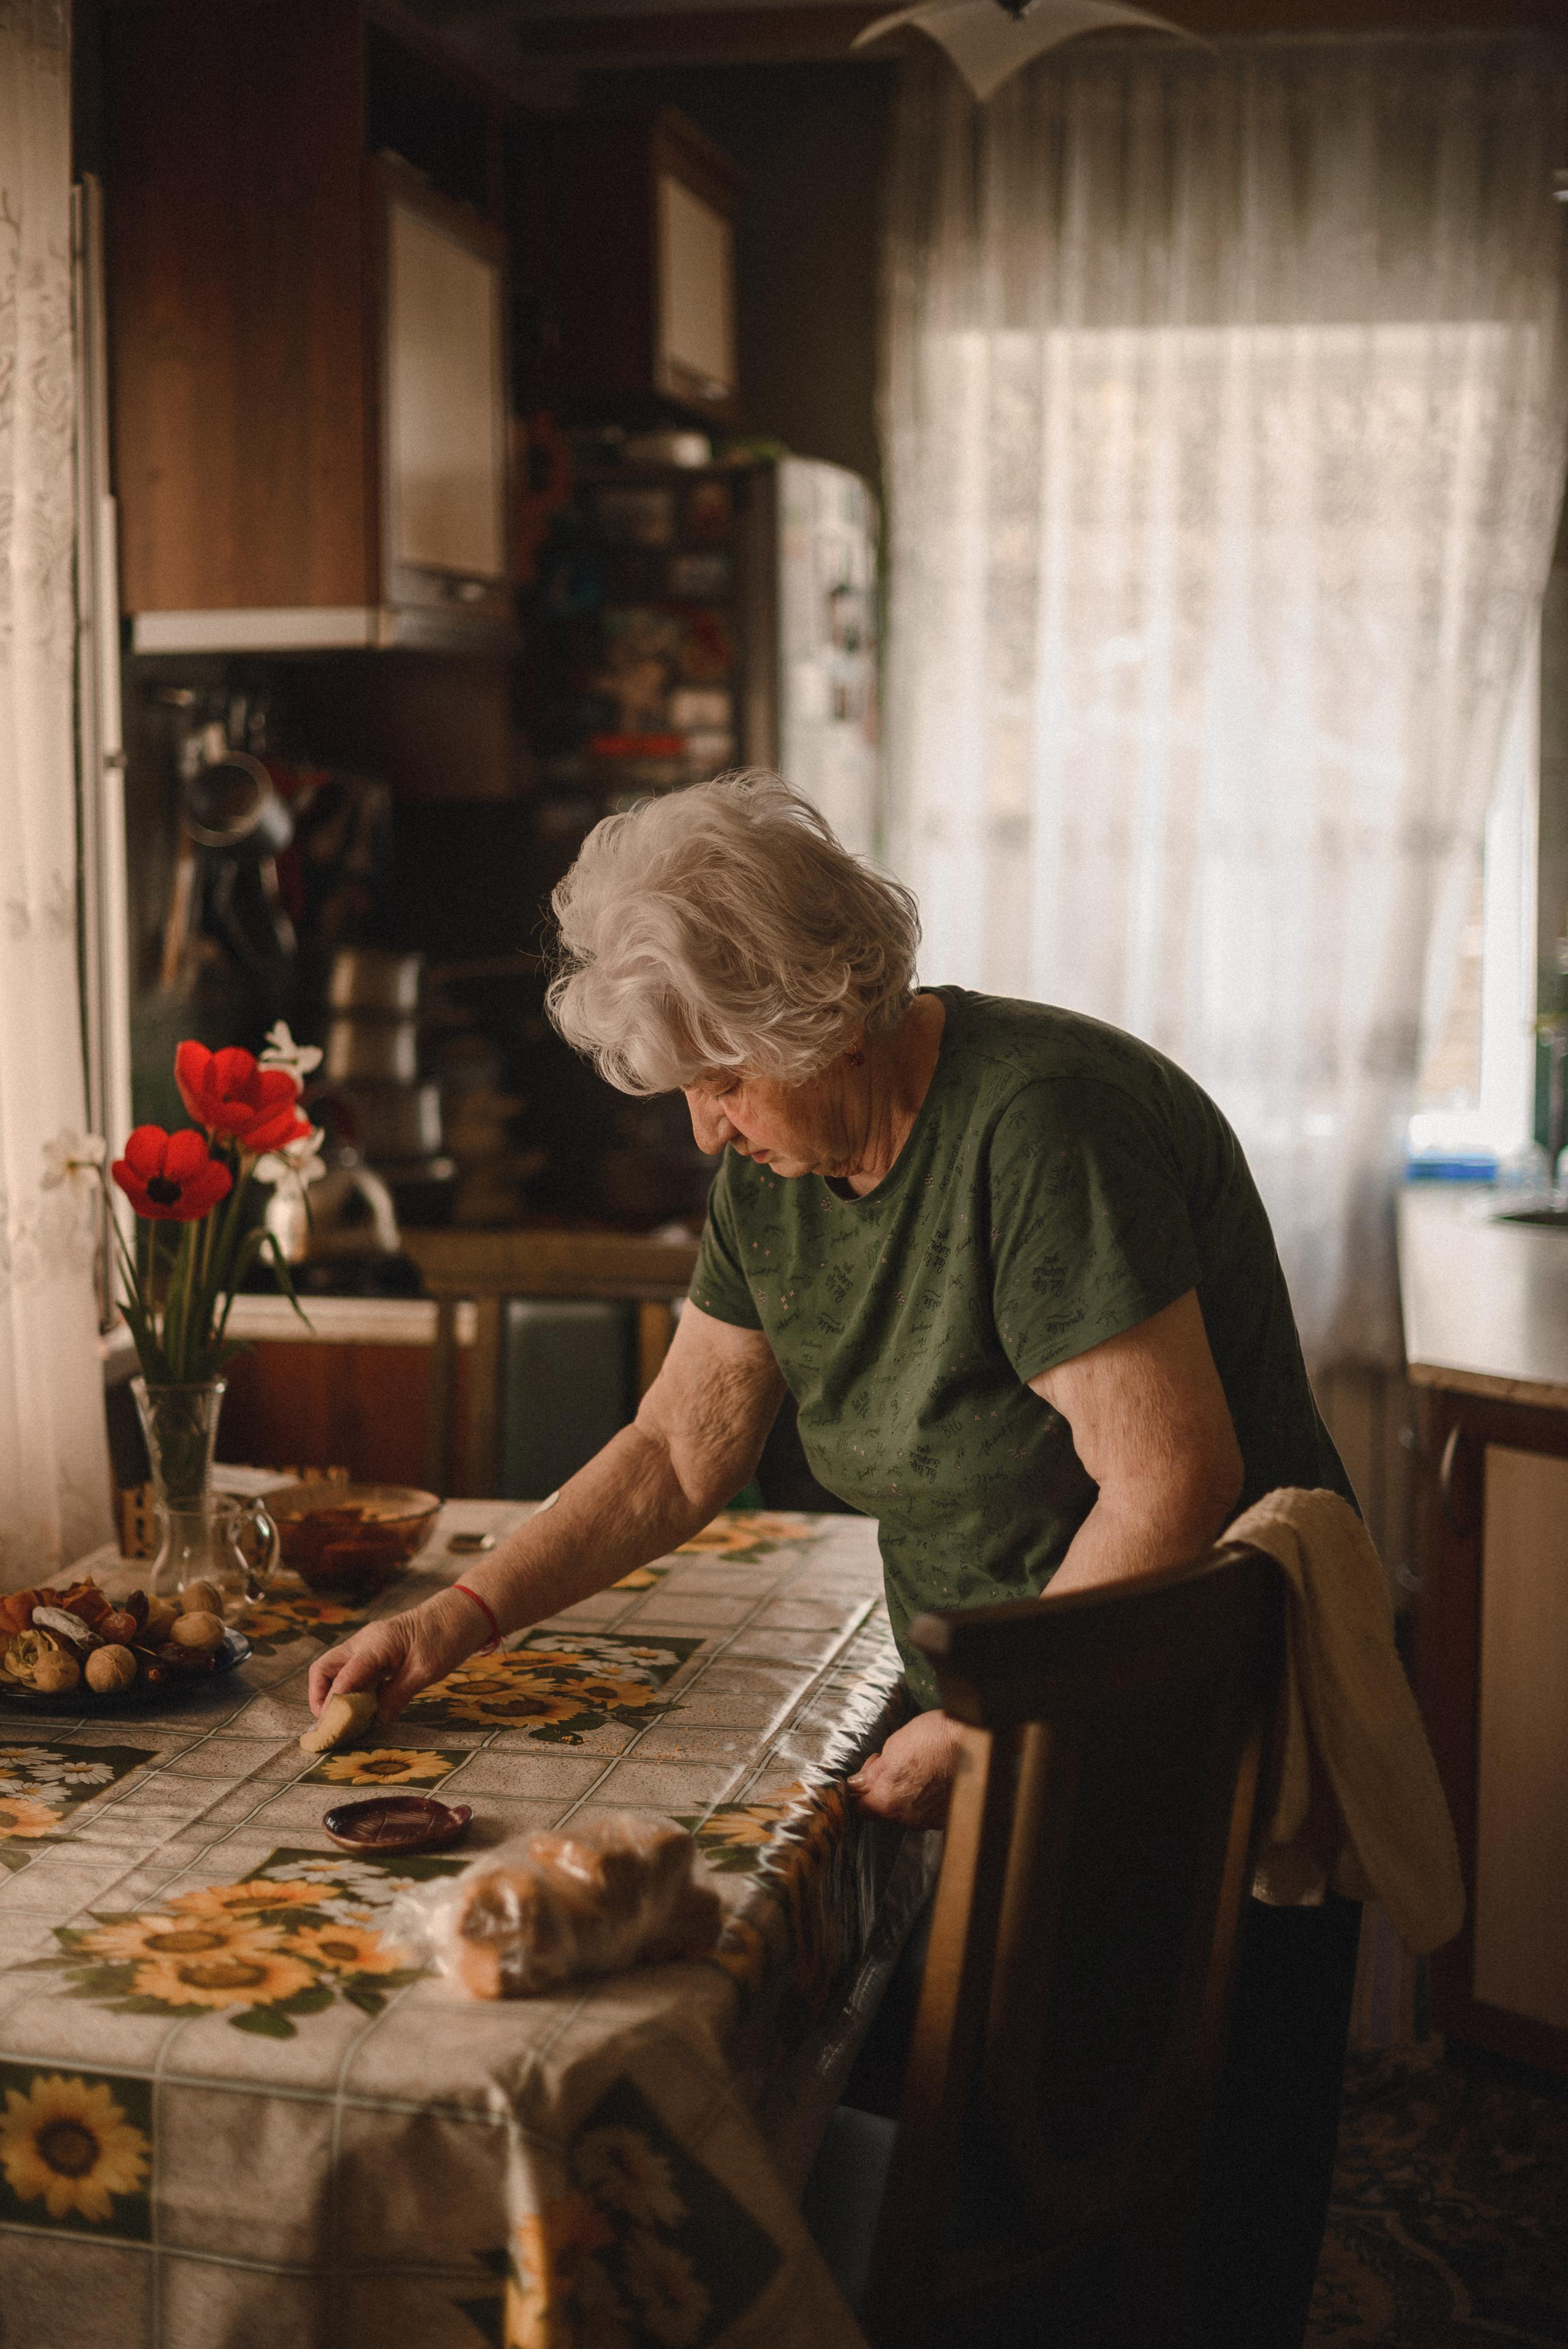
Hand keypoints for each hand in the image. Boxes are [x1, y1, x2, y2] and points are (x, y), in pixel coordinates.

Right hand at [307, 1590, 481, 1729]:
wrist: (462, 1612)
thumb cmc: (447, 1638)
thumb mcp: (425, 1672)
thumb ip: (397, 1696)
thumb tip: (376, 1721)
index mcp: (375, 1644)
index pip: (342, 1678)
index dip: (333, 1705)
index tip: (331, 1730)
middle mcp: (364, 1641)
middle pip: (325, 1669)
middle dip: (321, 1697)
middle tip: (331, 1725)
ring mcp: (368, 1644)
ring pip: (336, 1670)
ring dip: (336, 1695)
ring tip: (345, 1722)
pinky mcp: (377, 1651)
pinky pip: (354, 1671)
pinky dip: (352, 1690)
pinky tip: (363, 1709)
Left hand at [848, 1709, 963, 1828]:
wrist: (973, 1740)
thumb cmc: (933, 1738)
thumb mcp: (892, 1747)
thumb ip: (872, 1773)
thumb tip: (858, 1784)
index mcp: (888, 1802)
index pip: (862, 1808)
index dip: (862, 1788)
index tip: (871, 1772)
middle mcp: (909, 1818)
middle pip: (887, 1810)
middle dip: (887, 1789)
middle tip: (897, 1764)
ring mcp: (931, 1820)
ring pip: (910, 1811)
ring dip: (909, 1795)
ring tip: (921, 1768)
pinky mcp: (949, 1817)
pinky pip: (930, 1811)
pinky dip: (929, 1798)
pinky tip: (936, 1778)